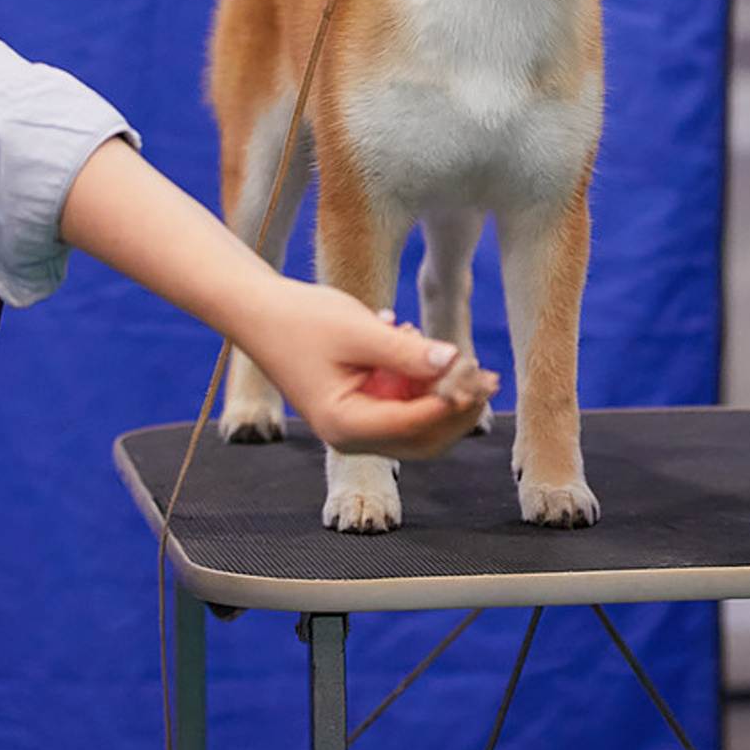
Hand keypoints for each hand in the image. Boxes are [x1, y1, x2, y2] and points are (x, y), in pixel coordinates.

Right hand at [54, 139, 491, 459]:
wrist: (261, 311)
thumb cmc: (303, 320)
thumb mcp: (358, 331)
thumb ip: (405, 351)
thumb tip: (453, 360)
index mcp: (345, 426)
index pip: (413, 425)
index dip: (450, 400)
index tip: (475, 369)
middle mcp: (351, 435)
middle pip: (422, 437)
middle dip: (457, 408)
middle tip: (487, 375)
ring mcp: (355, 423)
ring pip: (416, 424)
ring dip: (443, 395)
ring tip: (466, 358)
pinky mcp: (358, 405)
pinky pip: (400, 403)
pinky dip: (419, 381)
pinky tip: (416, 339)